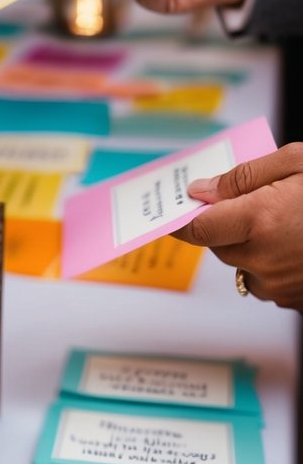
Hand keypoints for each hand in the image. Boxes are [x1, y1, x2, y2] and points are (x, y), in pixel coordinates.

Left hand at [173, 144, 302, 308]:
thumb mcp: (298, 163)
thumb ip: (244, 177)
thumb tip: (203, 190)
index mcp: (259, 220)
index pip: (197, 228)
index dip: (181, 220)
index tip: (173, 211)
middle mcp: (263, 258)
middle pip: (218, 246)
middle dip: (225, 224)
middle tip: (250, 203)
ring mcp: (280, 285)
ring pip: (242, 265)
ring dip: (249, 245)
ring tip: (285, 221)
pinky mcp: (295, 300)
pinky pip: (267, 282)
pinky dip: (272, 263)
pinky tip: (299, 242)